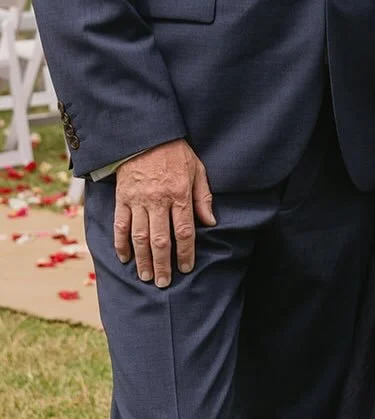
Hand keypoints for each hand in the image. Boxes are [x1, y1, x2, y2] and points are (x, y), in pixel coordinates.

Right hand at [114, 140, 215, 286]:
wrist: (146, 135)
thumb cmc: (176, 152)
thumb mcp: (197, 169)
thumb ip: (204, 197)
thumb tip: (210, 222)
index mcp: (179, 194)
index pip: (184, 231)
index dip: (186, 252)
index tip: (186, 268)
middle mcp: (158, 200)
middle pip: (160, 240)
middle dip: (162, 264)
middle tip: (164, 282)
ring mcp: (138, 200)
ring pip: (140, 237)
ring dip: (143, 259)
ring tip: (146, 276)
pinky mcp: (122, 198)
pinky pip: (120, 225)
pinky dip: (121, 244)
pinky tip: (125, 258)